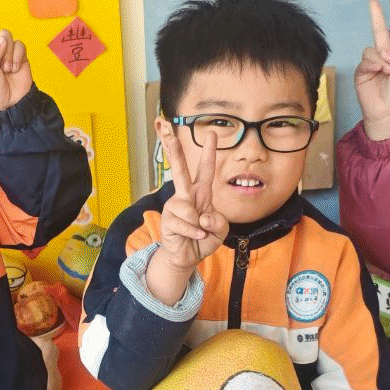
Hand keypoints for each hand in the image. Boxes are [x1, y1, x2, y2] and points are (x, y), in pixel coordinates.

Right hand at [147, 120, 227, 303]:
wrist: (189, 256)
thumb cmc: (204, 237)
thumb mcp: (220, 229)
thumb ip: (218, 221)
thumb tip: (201, 216)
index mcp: (201, 193)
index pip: (206, 170)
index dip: (209, 152)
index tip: (211, 134)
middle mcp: (186, 195)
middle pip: (180, 170)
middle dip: (174, 151)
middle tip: (168, 133)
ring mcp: (175, 207)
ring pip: (187, 208)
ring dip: (198, 225)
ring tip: (199, 232)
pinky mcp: (168, 220)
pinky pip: (185, 225)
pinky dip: (194, 233)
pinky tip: (195, 237)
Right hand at [356, 0, 389, 141]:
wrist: (385, 114)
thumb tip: (383, 50)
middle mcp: (387, 58)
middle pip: (381, 33)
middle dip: (377, 17)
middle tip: (373, 2)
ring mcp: (373, 64)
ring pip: (372, 49)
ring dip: (379, 58)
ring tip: (385, 71)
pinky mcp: (362, 71)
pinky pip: (365, 60)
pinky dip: (371, 64)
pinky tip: (377, 71)